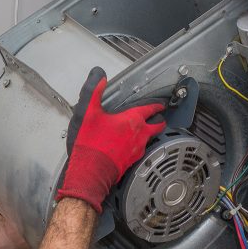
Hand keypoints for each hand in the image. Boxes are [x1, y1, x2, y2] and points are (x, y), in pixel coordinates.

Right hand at [56, 67, 165, 211]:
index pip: (150, 109)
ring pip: (149, 139)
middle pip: (156, 126)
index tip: (160, 105)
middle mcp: (138, 136)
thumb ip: (94, 91)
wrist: (90, 172)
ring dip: (149, 134)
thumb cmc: (89, 145)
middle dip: (158, 121)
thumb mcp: (88, 112)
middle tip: (159, 118)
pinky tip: (131, 146)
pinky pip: (140, 151)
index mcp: (131, 121)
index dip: (156, 106)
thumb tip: (99, 76)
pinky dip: (139, 146)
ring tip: (145, 131)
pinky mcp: (131, 162)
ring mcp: (136, 150)